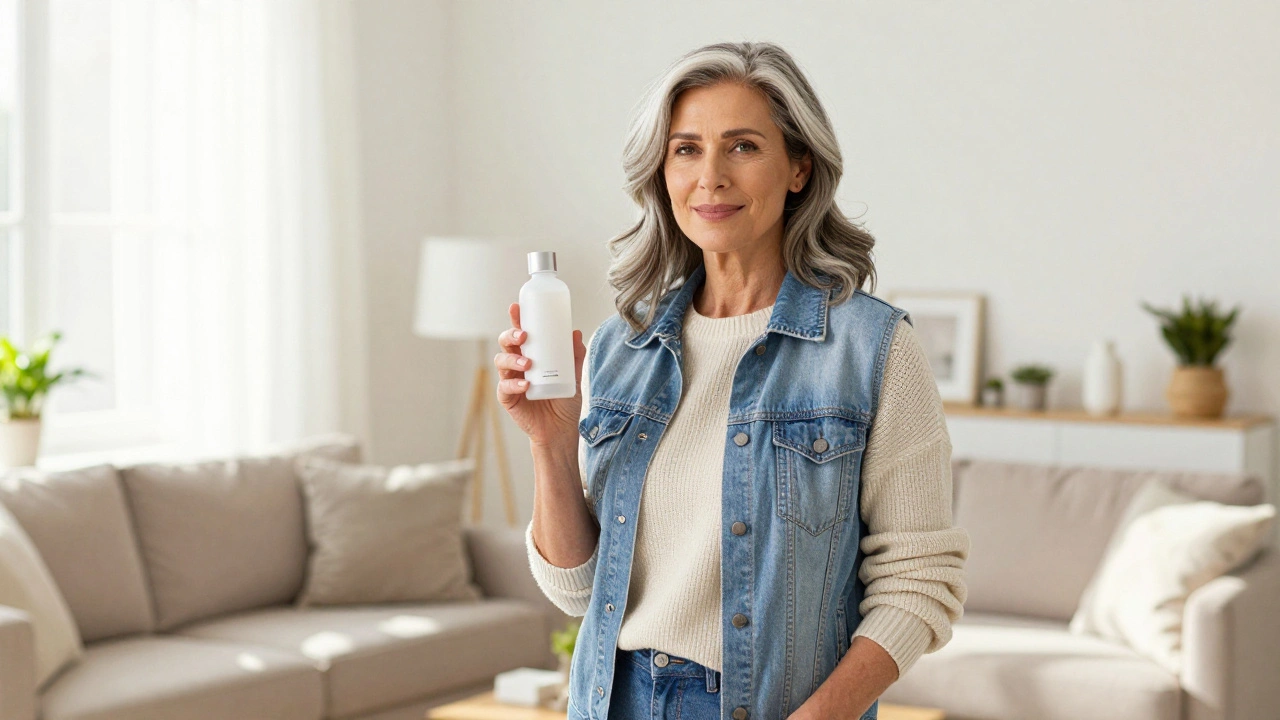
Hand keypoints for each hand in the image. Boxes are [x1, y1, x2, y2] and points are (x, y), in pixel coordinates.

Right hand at [494, 302, 586, 449]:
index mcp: (531, 356)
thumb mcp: (574, 376)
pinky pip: (505, 387)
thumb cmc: (564, 402)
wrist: (560, 430)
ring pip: (501, 362)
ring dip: (512, 359)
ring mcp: (511, 381)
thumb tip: (576, 333)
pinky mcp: (508, 398)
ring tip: (528, 364)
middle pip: (506, 344)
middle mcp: (518, 366)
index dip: (516, 320)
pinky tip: (525, 385)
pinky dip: (514, 384)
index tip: (516, 308)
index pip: (520, 334)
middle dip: (510, 336)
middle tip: (523, 336)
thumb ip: (575, 357)